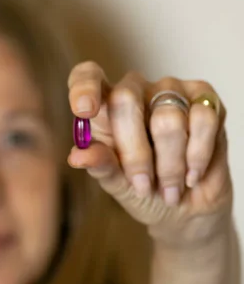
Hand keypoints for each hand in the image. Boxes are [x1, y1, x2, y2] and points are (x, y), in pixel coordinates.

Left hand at [66, 61, 232, 245]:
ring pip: (167, 118)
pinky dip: (197, 155)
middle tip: (142, 185)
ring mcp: (171, 90)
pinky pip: (202, 120)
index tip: (84, 111)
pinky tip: (191, 175)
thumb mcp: (116, 183)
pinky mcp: (205, 99)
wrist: (185, 207)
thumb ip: (100, 165)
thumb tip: (78, 157)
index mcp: (104, 106)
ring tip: (169, 189)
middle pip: (126, 99)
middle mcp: (136, 91)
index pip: (88, 76)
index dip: (84, 87)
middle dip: (134, 153)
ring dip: (169, 164)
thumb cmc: (143, 189)